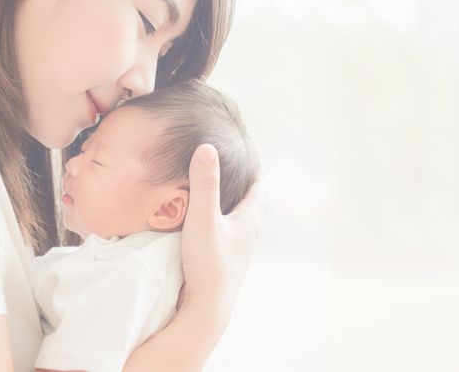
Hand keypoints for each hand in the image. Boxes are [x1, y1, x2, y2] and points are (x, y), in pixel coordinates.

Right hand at [178, 144, 266, 326]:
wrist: (206, 311)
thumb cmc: (209, 265)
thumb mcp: (203, 219)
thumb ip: (204, 184)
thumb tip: (207, 147)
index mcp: (250, 220)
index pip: (259, 186)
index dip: (253, 167)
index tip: (243, 151)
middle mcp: (247, 235)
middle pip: (248, 202)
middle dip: (239, 183)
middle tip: (224, 165)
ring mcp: (236, 251)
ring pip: (234, 220)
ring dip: (226, 205)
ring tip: (210, 191)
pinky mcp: (222, 263)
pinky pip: (222, 235)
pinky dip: (215, 223)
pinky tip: (198, 224)